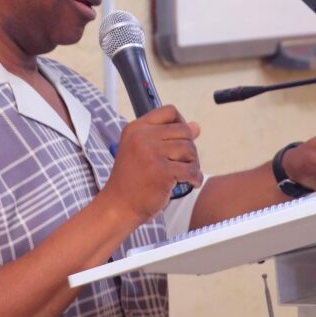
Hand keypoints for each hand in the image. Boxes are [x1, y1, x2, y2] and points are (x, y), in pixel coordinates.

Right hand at [102, 105, 203, 223]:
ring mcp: (152, 153)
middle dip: (189, 147)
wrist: (119, 205)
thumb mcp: (143, 151)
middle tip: (185, 162)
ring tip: (186, 174)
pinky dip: (196, 178)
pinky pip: (192, 169)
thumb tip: (197, 127)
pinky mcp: (162, 171)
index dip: (180, 123)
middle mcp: (142, 137)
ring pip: (189, 148)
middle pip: (183, 130)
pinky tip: (191, 183)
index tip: (180, 140)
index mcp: (136, 128)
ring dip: (193, 163)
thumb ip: (168, 137)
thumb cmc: (132, 180)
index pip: (169, 111)